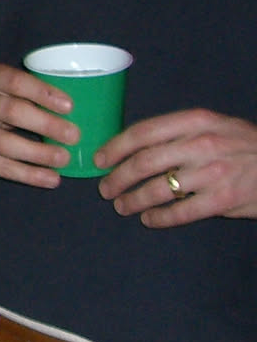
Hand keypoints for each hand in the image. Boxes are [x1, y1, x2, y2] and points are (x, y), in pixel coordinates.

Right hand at [0, 62, 76, 187]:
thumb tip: (77, 110)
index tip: (69, 106)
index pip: (14, 81)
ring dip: (39, 152)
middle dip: (45, 124)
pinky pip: (0, 166)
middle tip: (74, 135)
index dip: (42, 92)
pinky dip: (28, 174)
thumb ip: (27, 92)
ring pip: (5, 143)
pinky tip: (51, 178)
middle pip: (11, 112)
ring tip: (64, 158)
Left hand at [95, 109, 256, 226]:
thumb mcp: (214, 125)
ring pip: (157, 189)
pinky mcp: (223, 200)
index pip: (142, 132)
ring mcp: (213, 173)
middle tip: (105, 189)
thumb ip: (178, 133)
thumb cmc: (243, 144)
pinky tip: (150, 219)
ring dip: (133, 200)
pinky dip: (159, 218)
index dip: (115, 147)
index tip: (99, 159)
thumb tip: (135, 147)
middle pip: (143, 162)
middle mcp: (201, 144)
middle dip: (117, 178)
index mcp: (195, 121)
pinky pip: (180, 212)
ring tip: (122, 206)